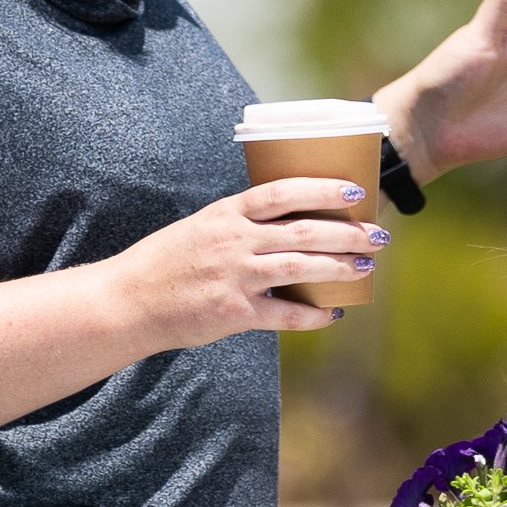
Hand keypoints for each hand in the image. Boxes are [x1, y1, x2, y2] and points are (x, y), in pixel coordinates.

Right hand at [103, 178, 382, 346]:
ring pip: (299, 268)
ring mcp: (233, 277)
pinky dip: (311, 315)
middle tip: (377, 234)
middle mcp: (232, 241)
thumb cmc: (166, 262)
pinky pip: (283, 314)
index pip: (281, 193)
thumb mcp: (201, 227)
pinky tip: (332, 314)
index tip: (354, 191)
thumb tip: (291, 220)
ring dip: (338, 267)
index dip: (321, 190)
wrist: (128, 302)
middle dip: (346, 232)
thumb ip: (241, 223)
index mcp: (225, 214)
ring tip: (365, 267)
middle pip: (301, 231)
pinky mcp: (232, 313)